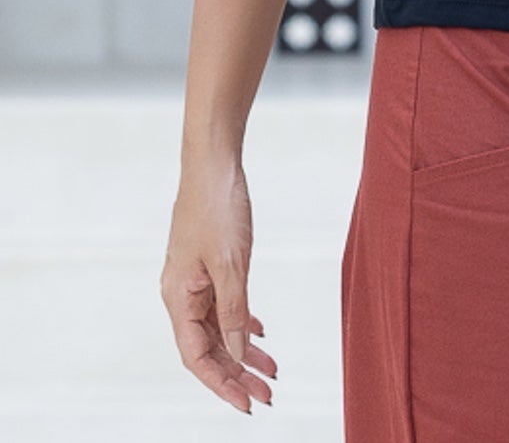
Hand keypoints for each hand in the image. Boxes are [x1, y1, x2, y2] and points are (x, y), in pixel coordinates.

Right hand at [160, 157, 277, 412]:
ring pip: (218, 326)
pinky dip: (242, 320)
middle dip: (237, 373)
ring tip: (272, 370)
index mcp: (179, 297)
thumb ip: (235, 310)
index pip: (197, 356)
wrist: (213, 161)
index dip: (222, 384)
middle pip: (208, 346)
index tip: (248, 405)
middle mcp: (182, 293)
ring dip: (243, 350)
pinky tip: (260, 332)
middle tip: (269, 394)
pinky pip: (223, 304)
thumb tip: (239, 353)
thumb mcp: (232, 263)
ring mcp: (194, 278)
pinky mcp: (208, 263)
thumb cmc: (218, 206)